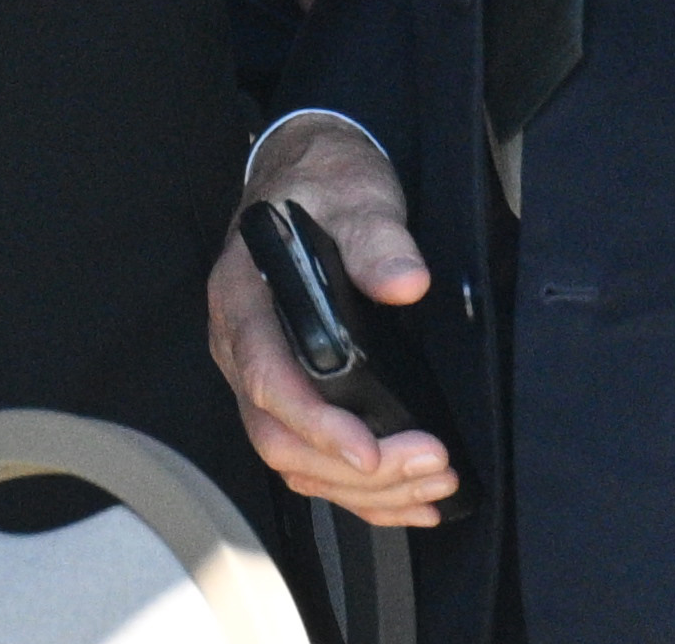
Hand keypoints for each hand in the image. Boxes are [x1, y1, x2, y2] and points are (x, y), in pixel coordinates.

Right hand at [209, 118, 459, 528]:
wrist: (310, 176)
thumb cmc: (323, 186)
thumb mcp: (355, 196)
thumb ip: (377, 238)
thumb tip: (404, 281)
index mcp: (244, 301)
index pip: (269, 381)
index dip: (318, 426)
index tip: (371, 451)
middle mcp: (242, 347)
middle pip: (280, 438)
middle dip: (354, 470)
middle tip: (429, 466)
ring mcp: (262, 373)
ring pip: (297, 460)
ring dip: (364, 489)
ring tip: (432, 484)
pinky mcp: (291, 389)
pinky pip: (311, 458)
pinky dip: (359, 491)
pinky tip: (409, 499)